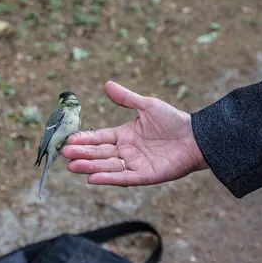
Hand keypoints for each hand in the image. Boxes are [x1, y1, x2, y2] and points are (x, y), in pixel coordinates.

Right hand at [62, 81, 208, 186]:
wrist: (197, 137)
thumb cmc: (174, 120)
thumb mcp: (147, 105)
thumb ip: (126, 98)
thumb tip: (107, 84)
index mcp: (124, 135)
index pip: (99, 138)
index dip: (84, 139)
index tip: (69, 140)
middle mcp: (126, 151)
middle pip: (100, 153)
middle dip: (82, 153)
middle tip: (64, 153)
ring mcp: (135, 164)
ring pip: (108, 166)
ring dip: (90, 166)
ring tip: (72, 166)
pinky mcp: (145, 176)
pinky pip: (123, 178)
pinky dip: (108, 178)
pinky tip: (93, 178)